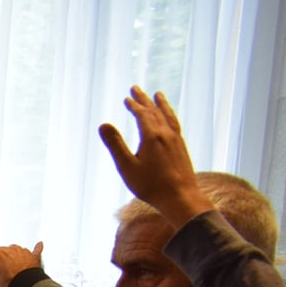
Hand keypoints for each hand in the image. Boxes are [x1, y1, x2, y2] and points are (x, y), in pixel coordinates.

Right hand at [0, 242, 43, 286]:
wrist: (26, 283)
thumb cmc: (10, 280)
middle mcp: (11, 249)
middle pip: (4, 253)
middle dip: (2, 259)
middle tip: (0, 266)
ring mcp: (23, 252)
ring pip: (17, 251)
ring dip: (15, 256)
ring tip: (13, 263)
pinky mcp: (33, 256)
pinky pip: (36, 250)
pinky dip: (37, 248)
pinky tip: (39, 244)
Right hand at [97, 86, 213, 228]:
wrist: (180, 197)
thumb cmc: (150, 185)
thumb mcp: (127, 166)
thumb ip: (115, 144)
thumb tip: (103, 125)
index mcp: (152, 136)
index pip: (142, 114)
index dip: (134, 105)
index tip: (127, 98)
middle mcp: (166, 134)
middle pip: (155, 111)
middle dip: (144, 100)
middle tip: (136, 89)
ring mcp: (176, 139)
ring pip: (168, 116)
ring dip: (161, 104)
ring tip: (159, 95)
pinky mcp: (182, 147)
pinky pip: (175, 124)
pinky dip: (169, 115)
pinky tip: (169, 119)